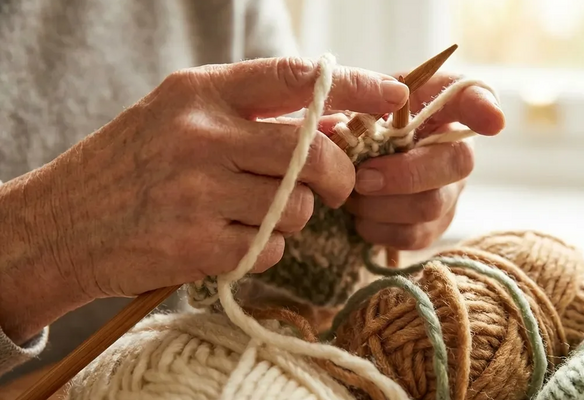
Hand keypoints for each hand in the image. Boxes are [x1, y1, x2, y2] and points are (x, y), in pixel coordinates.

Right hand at [0, 57, 407, 342]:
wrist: (59, 224)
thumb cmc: (129, 166)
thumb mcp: (178, 115)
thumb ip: (250, 113)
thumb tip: (334, 120)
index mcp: (200, 93)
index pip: (295, 79)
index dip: (355, 86)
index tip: (395, 95)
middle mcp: (201, 135)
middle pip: (314, 153)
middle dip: (340, 176)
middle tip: (336, 187)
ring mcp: (197, 191)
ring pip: (298, 207)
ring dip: (292, 217)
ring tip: (251, 215)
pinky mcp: (195, 243)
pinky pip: (270, 248)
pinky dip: (263, 249)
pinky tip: (225, 239)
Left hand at [342, 72, 503, 249]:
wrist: (338, 170)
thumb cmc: (352, 128)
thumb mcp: (353, 100)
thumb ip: (365, 89)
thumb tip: (396, 96)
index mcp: (437, 106)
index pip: (473, 94)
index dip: (484, 107)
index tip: (493, 121)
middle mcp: (454, 148)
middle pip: (457, 162)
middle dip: (406, 174)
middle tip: (363, 178)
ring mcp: (449, 191)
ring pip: (431, 206)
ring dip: (380, 205)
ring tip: (354, 194)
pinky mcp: (433, 227)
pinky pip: (412, 236)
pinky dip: (377, 228)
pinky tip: (362, 214)